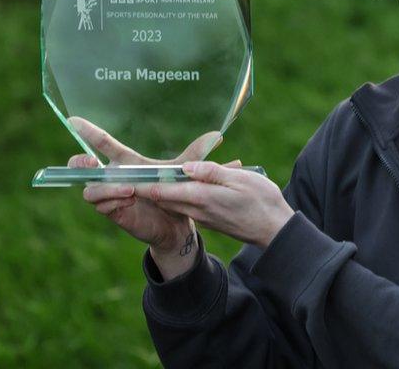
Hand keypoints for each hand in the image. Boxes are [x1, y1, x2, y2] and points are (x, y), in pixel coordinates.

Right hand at [70, 116, 223, 278]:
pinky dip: (113, 201)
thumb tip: (218, 136)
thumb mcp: (183, 172)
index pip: (103, 144)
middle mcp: (113, 177)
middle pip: (81, 167)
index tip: (72, 119)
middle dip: (80, 163)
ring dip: (108, 187)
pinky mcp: (113, 212)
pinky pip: (102, 205)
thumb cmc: (175, 194)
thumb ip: (196, 154)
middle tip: (92, 162)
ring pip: (91, 189)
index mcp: (126, 163)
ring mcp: (110, 196)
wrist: (178, 225)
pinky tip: (130, 200)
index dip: (87, 131)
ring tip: (130, 189)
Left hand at [134, 162, 294, 248]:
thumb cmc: (262, 201)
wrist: (275, 230)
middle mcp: (198, 210)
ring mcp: (203, 217)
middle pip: (163, 197)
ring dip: (159, 191)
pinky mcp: (210, 220)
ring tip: (144, 176)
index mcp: (202, 198)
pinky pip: (186, 206)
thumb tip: (185, 167)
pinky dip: (176, 196)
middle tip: (125, 172)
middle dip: (144, 186)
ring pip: (174, 202)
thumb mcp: (240, 179)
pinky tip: (177, 185)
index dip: (142, 182)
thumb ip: (211, 172)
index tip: (123, 173)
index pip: (163, 190)